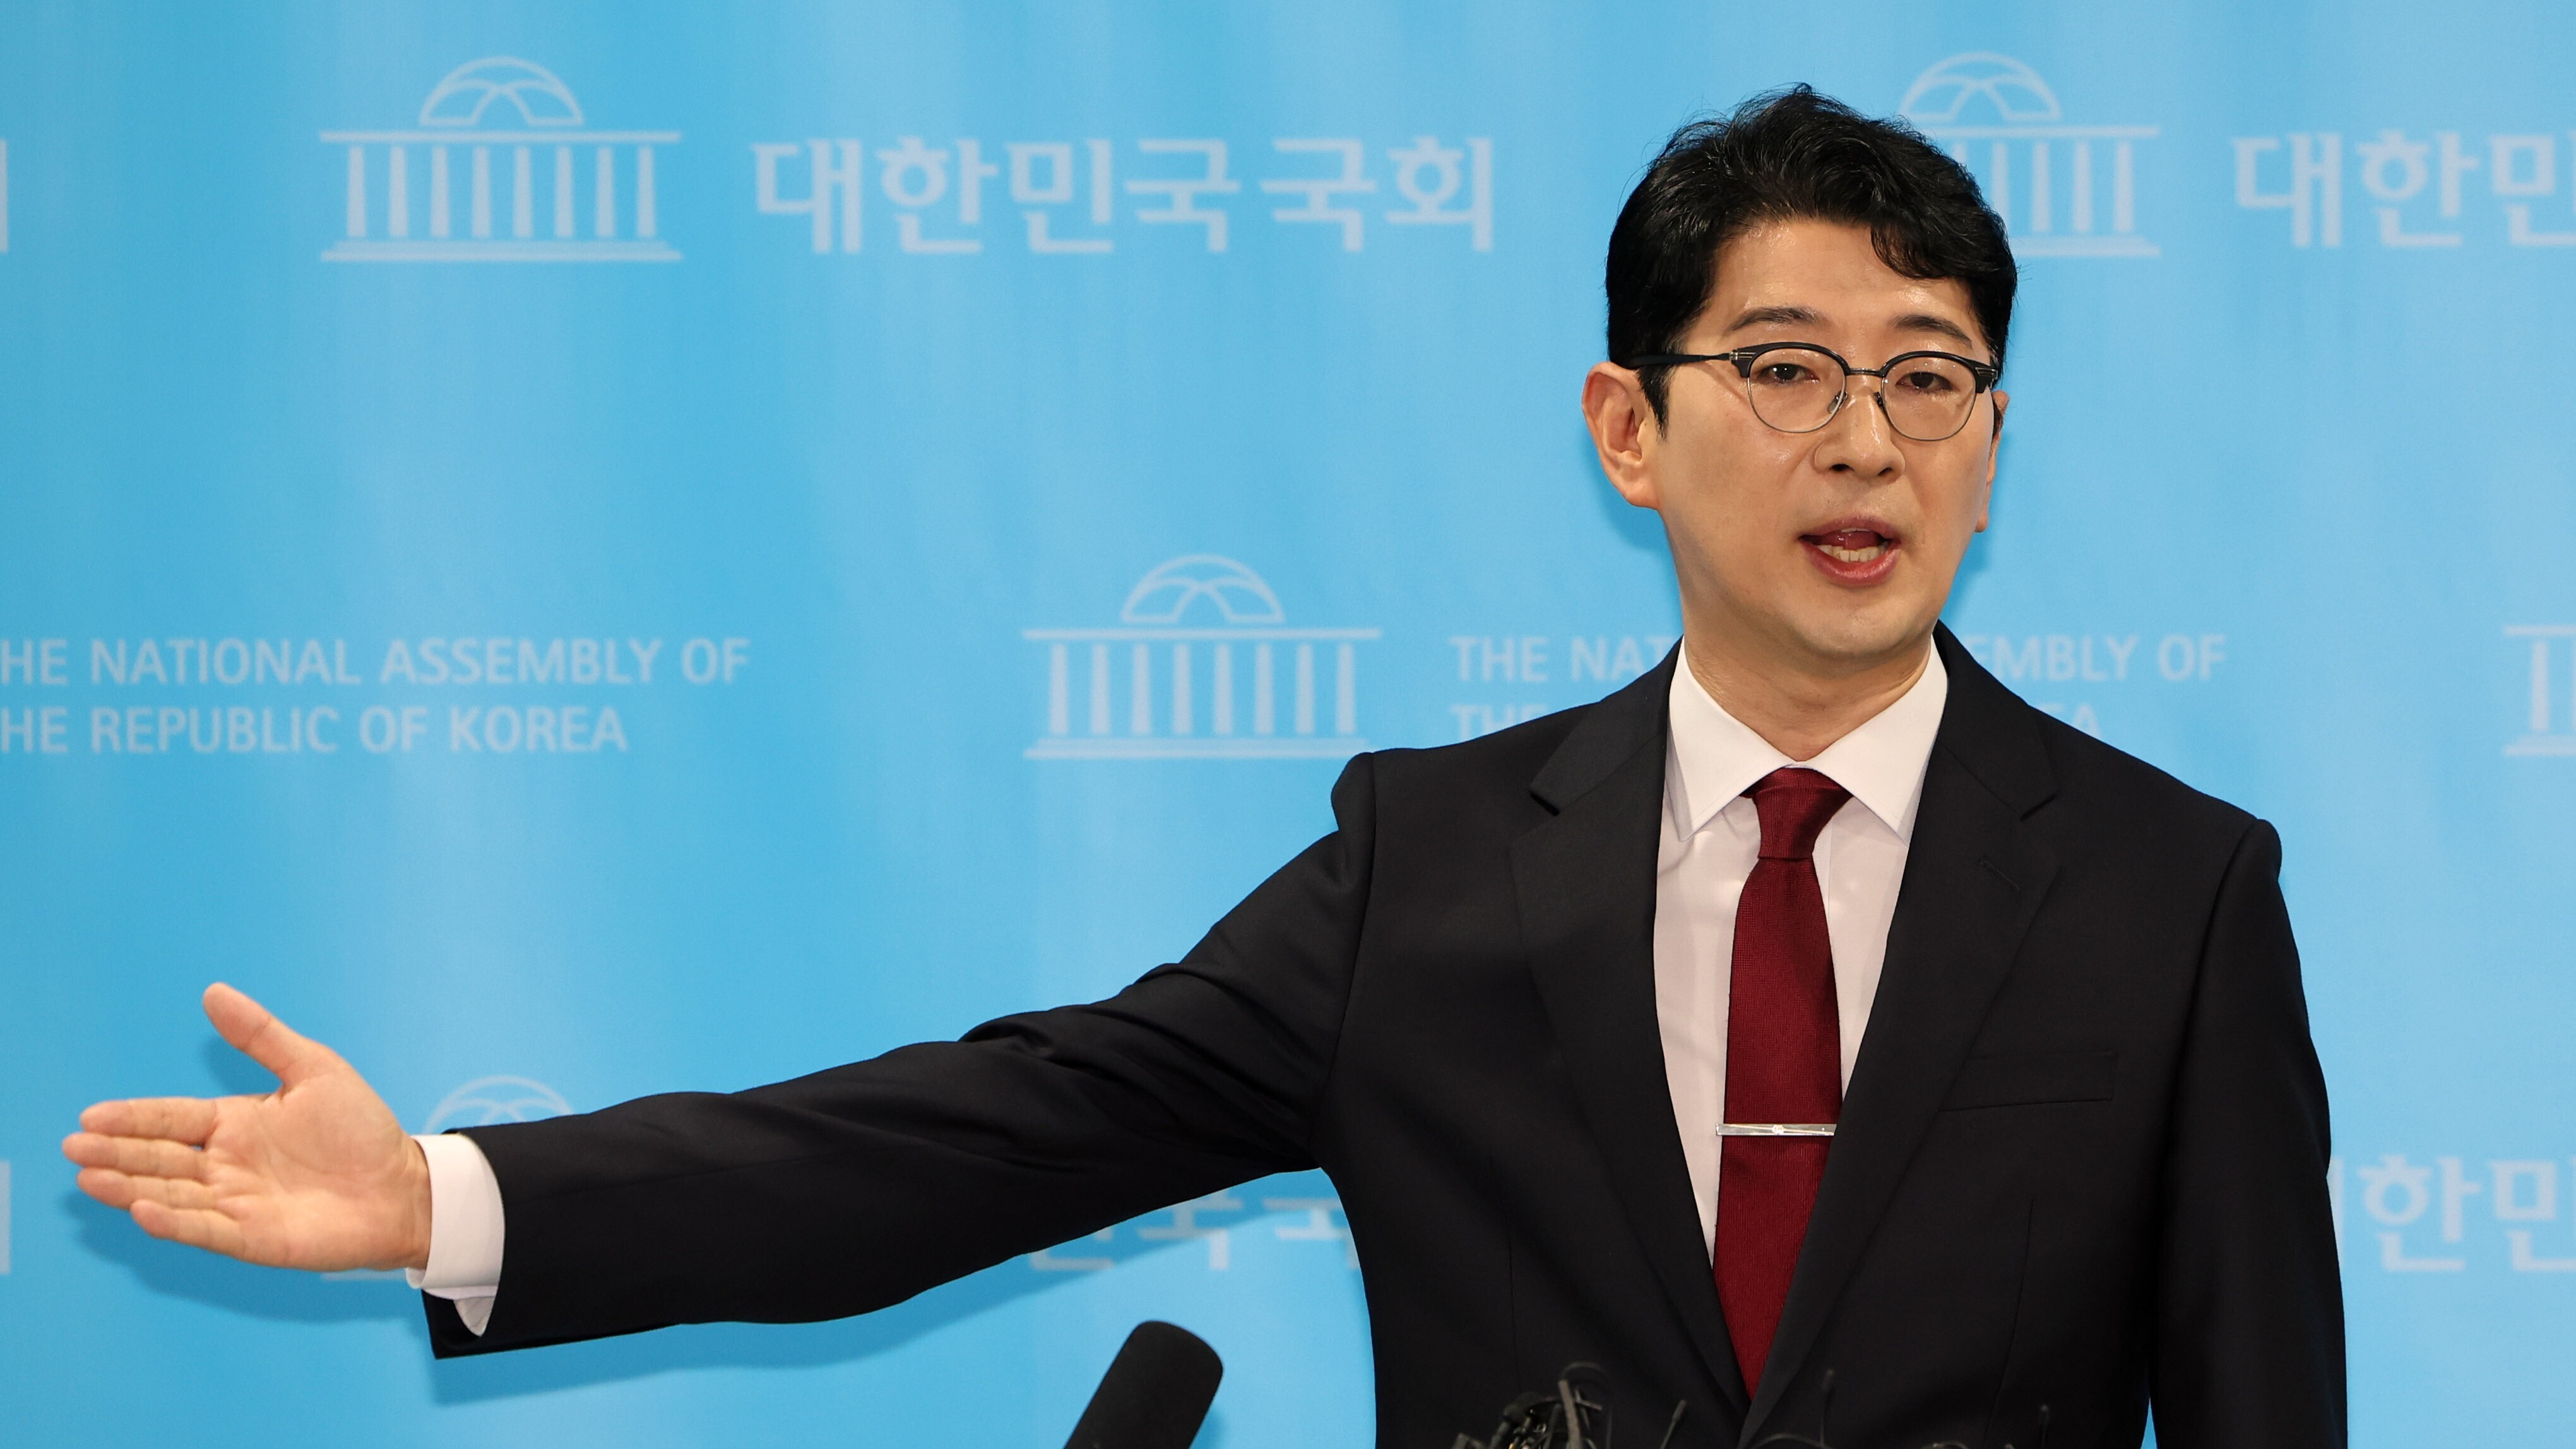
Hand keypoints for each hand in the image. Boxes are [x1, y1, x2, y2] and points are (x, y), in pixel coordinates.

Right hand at [62, 983, 431, 1272]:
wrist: (405, 1185)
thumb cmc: (362, 1129)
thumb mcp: (314, 1070)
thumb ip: (261, 1036)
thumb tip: (213, 992)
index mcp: (235, 1124)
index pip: (171, 1119)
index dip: (132, 1118)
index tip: (90, 1115)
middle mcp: (226, 1165)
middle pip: (159, 1158)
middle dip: (116, 1153)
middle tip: (73, 1147)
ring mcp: (236, 1203)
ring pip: (171, 1194)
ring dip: (130, 1187)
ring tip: (90, 1177)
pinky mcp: (253, 1237)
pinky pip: (205, 1229)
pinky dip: (174, 1222)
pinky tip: (143, 1210)